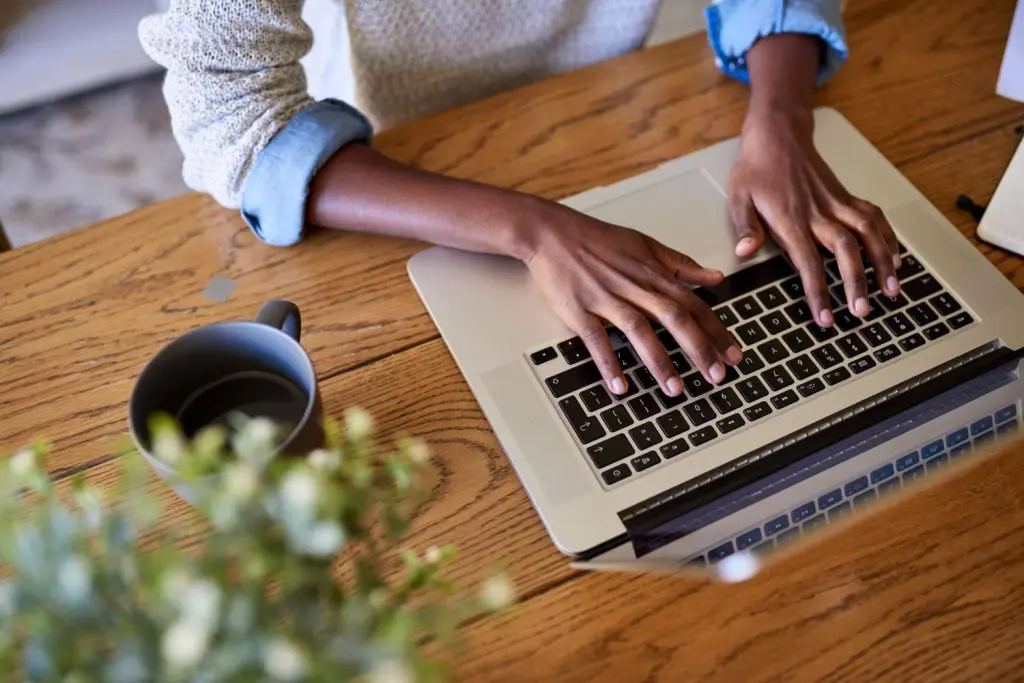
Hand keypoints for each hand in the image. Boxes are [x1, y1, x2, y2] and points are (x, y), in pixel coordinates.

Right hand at [521, 201, 741, 397]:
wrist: (552, 233)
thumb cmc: (597, 240)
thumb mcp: (646, 245)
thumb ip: (681, 265)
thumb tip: (715, 277)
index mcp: (653, 273)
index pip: (693, 304)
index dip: (716, 331)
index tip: (733, 354)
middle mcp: (634, 286)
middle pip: (674, 318)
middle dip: (698, 349)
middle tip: (717, 376)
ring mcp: (606, 299)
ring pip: (639, 331)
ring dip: (659, 362)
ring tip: (675, 390)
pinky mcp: (580, 310)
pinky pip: (597, 339)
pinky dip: (608, 363)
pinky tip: (620, 386)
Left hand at [728, 109, 901, 326]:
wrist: (777, 135)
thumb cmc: (755, 169)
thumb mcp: (738, 197)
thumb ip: (745, 227)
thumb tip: (743, 253)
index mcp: (790, 219)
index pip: (808, 262)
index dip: (818, 292)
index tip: (826, 318)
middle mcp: (818, 212)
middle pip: (845, 250)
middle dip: (857, 282)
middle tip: (863, 311)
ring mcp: (836, 202)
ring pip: (867, 232)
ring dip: (882, 261)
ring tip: (892, 290)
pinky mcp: (845, 196)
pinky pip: (873, 216)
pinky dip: (887, 236)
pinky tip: (895, 258)